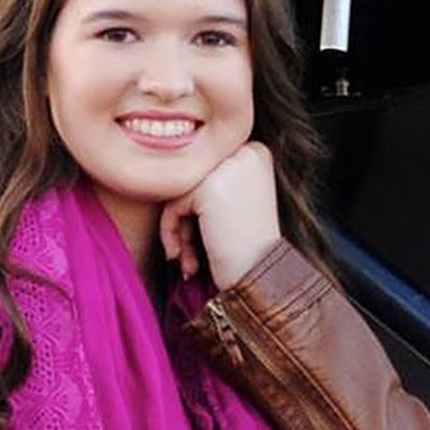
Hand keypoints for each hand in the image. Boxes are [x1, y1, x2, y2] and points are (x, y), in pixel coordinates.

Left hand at [159, 139, 280, 289]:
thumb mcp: (236, 202)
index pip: (207, 168)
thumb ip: (211, 180)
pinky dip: (170, 231)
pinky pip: (172, 203)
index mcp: (256, 153)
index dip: (199, 205)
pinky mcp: (209, 187)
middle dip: (185, 217)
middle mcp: (247, 152)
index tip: (202, 237)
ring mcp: (229, 167)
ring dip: (177, 228)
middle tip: (188, 254)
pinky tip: (182, 258)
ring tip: (185, 259)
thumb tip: (168, 165)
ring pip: (180, 189)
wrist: (261, 278)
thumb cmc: (248, 249)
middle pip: (193, 177)